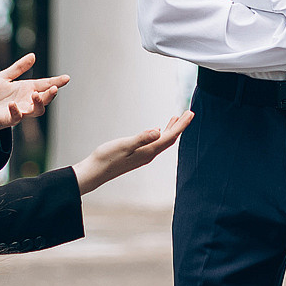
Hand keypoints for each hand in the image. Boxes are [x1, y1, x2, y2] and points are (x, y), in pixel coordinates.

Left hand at [0, 55, 69, 131]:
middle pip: (44, 99)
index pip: (45, 85)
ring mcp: (19, 111)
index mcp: (26, 89)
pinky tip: (12, 104)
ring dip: (38, 103)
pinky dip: (16, 111)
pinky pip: (16, 117)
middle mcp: (26, 101)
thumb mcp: (4, 77)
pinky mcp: (9, 120)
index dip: (56, 82)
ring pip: (36, 111)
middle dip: (50, 94)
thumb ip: (19, 68)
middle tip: (54, 88)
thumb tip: (33, 56)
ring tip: (36, 95)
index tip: (67, 78)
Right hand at [71, 111, 194, 194]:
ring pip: (162, 141)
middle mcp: (149, 155)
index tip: (190, 113)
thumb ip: (141, 138)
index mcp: (148, 151)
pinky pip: (155, 144)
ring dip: (171, 129)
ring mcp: (143, 156)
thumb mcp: (124, 145)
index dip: (181, 125)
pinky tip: (157, 131)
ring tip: (176, 119)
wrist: (95, 172)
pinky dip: (160, 135)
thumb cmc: (107, 158)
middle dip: (180, 126)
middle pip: (170, 139)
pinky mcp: (137, 156)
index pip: (170, 136)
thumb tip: (158, 131)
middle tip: (189, 113)